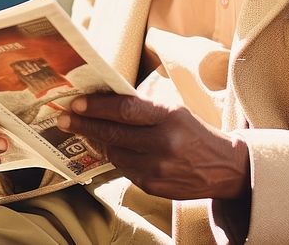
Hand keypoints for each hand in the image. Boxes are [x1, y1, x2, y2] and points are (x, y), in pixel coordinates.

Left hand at [57, 94, 250, 200]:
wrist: (224, 168)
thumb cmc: (194, 133)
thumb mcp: (174, 111)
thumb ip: (142, 108)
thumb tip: (103, 101)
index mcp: (169, 117)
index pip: (125, 110)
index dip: (97, 107)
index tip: (76, 103)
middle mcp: (163, 143)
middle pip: (113, 133)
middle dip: (84, 125)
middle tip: (64, 119)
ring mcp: (157, 167)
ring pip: (114, 153)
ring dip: (99, 142)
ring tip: (87, 132)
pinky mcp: (153, 186)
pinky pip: (124, 169)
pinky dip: (117, 158)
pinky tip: (112, 148)